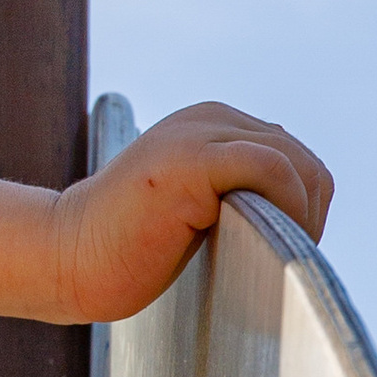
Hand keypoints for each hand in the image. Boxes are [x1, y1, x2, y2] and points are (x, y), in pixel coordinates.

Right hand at [46, 103, 332, 326]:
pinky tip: (263, 240)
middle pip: (304, 161)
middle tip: (280, 258)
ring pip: (296, 163)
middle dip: (307, 215)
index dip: (302, 209)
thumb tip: (304, 201)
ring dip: (301, 216)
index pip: (294, 158)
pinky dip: (287, 208)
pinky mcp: (193, 158)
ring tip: (271, 252)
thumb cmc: (130, 249)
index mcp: (211, 124)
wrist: (69, 258)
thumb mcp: (197, 206)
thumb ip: (240, 190)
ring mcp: (199, 134)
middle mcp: (209, 118)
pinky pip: (274, 169)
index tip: (278, 249)